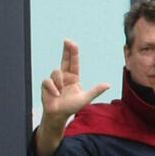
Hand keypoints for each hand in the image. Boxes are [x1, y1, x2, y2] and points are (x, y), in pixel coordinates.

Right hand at [35, 40, 110, 155]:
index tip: (72, 43)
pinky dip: (53, 88)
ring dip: (59, 82)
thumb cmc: (72, 107)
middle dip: (66, 50)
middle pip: (64, 60)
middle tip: (67, 40)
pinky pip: (48, 81)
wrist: (58, 115)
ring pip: (56, 71)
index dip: (73, 53)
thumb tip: (108, 84)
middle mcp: (64, 76)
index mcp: (73, 78)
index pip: (74, 63)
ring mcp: (54, 79)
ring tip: (61, 93)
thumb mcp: (85, 98)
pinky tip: (56, 94)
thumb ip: (95, 91)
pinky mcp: (46, 84)